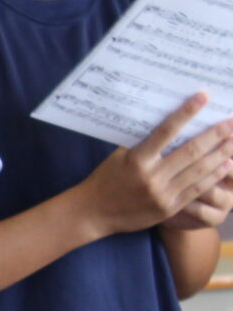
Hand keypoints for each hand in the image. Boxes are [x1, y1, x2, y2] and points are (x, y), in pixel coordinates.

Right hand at [79, 94, 232, 236]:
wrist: (93, 213)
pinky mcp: (169, 208)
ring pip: (199, 170)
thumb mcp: (118, 157)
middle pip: (191, 151)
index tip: (203, 97)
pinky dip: (213, 176)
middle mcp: (152, 176)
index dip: (187, 112)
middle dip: (216, 135)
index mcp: (137, 159)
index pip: (166, 130)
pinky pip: (196, 189)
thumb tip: (166, 125)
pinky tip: (226, 165)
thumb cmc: (105, 179)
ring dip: (221, 155)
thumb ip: (141, 143)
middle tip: (232, 122)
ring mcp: (162, 194)